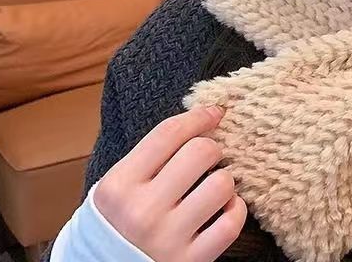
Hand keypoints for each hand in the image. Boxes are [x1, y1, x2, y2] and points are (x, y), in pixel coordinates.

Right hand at [93, 105, 246, 261]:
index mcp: (120, 185)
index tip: (214, 113)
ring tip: (213, 186)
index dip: (198, 116)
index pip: (168, 133)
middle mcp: (142, 211)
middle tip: (207, 157)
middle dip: (211, 148)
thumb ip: (150, 155)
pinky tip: (225, 208)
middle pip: (201, 152)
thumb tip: (202, 118)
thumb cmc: (116, 223)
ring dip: (225, 181)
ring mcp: (167, 239)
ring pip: (221, 185)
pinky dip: (235, 210)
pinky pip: (231, 224)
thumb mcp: (118, 186)